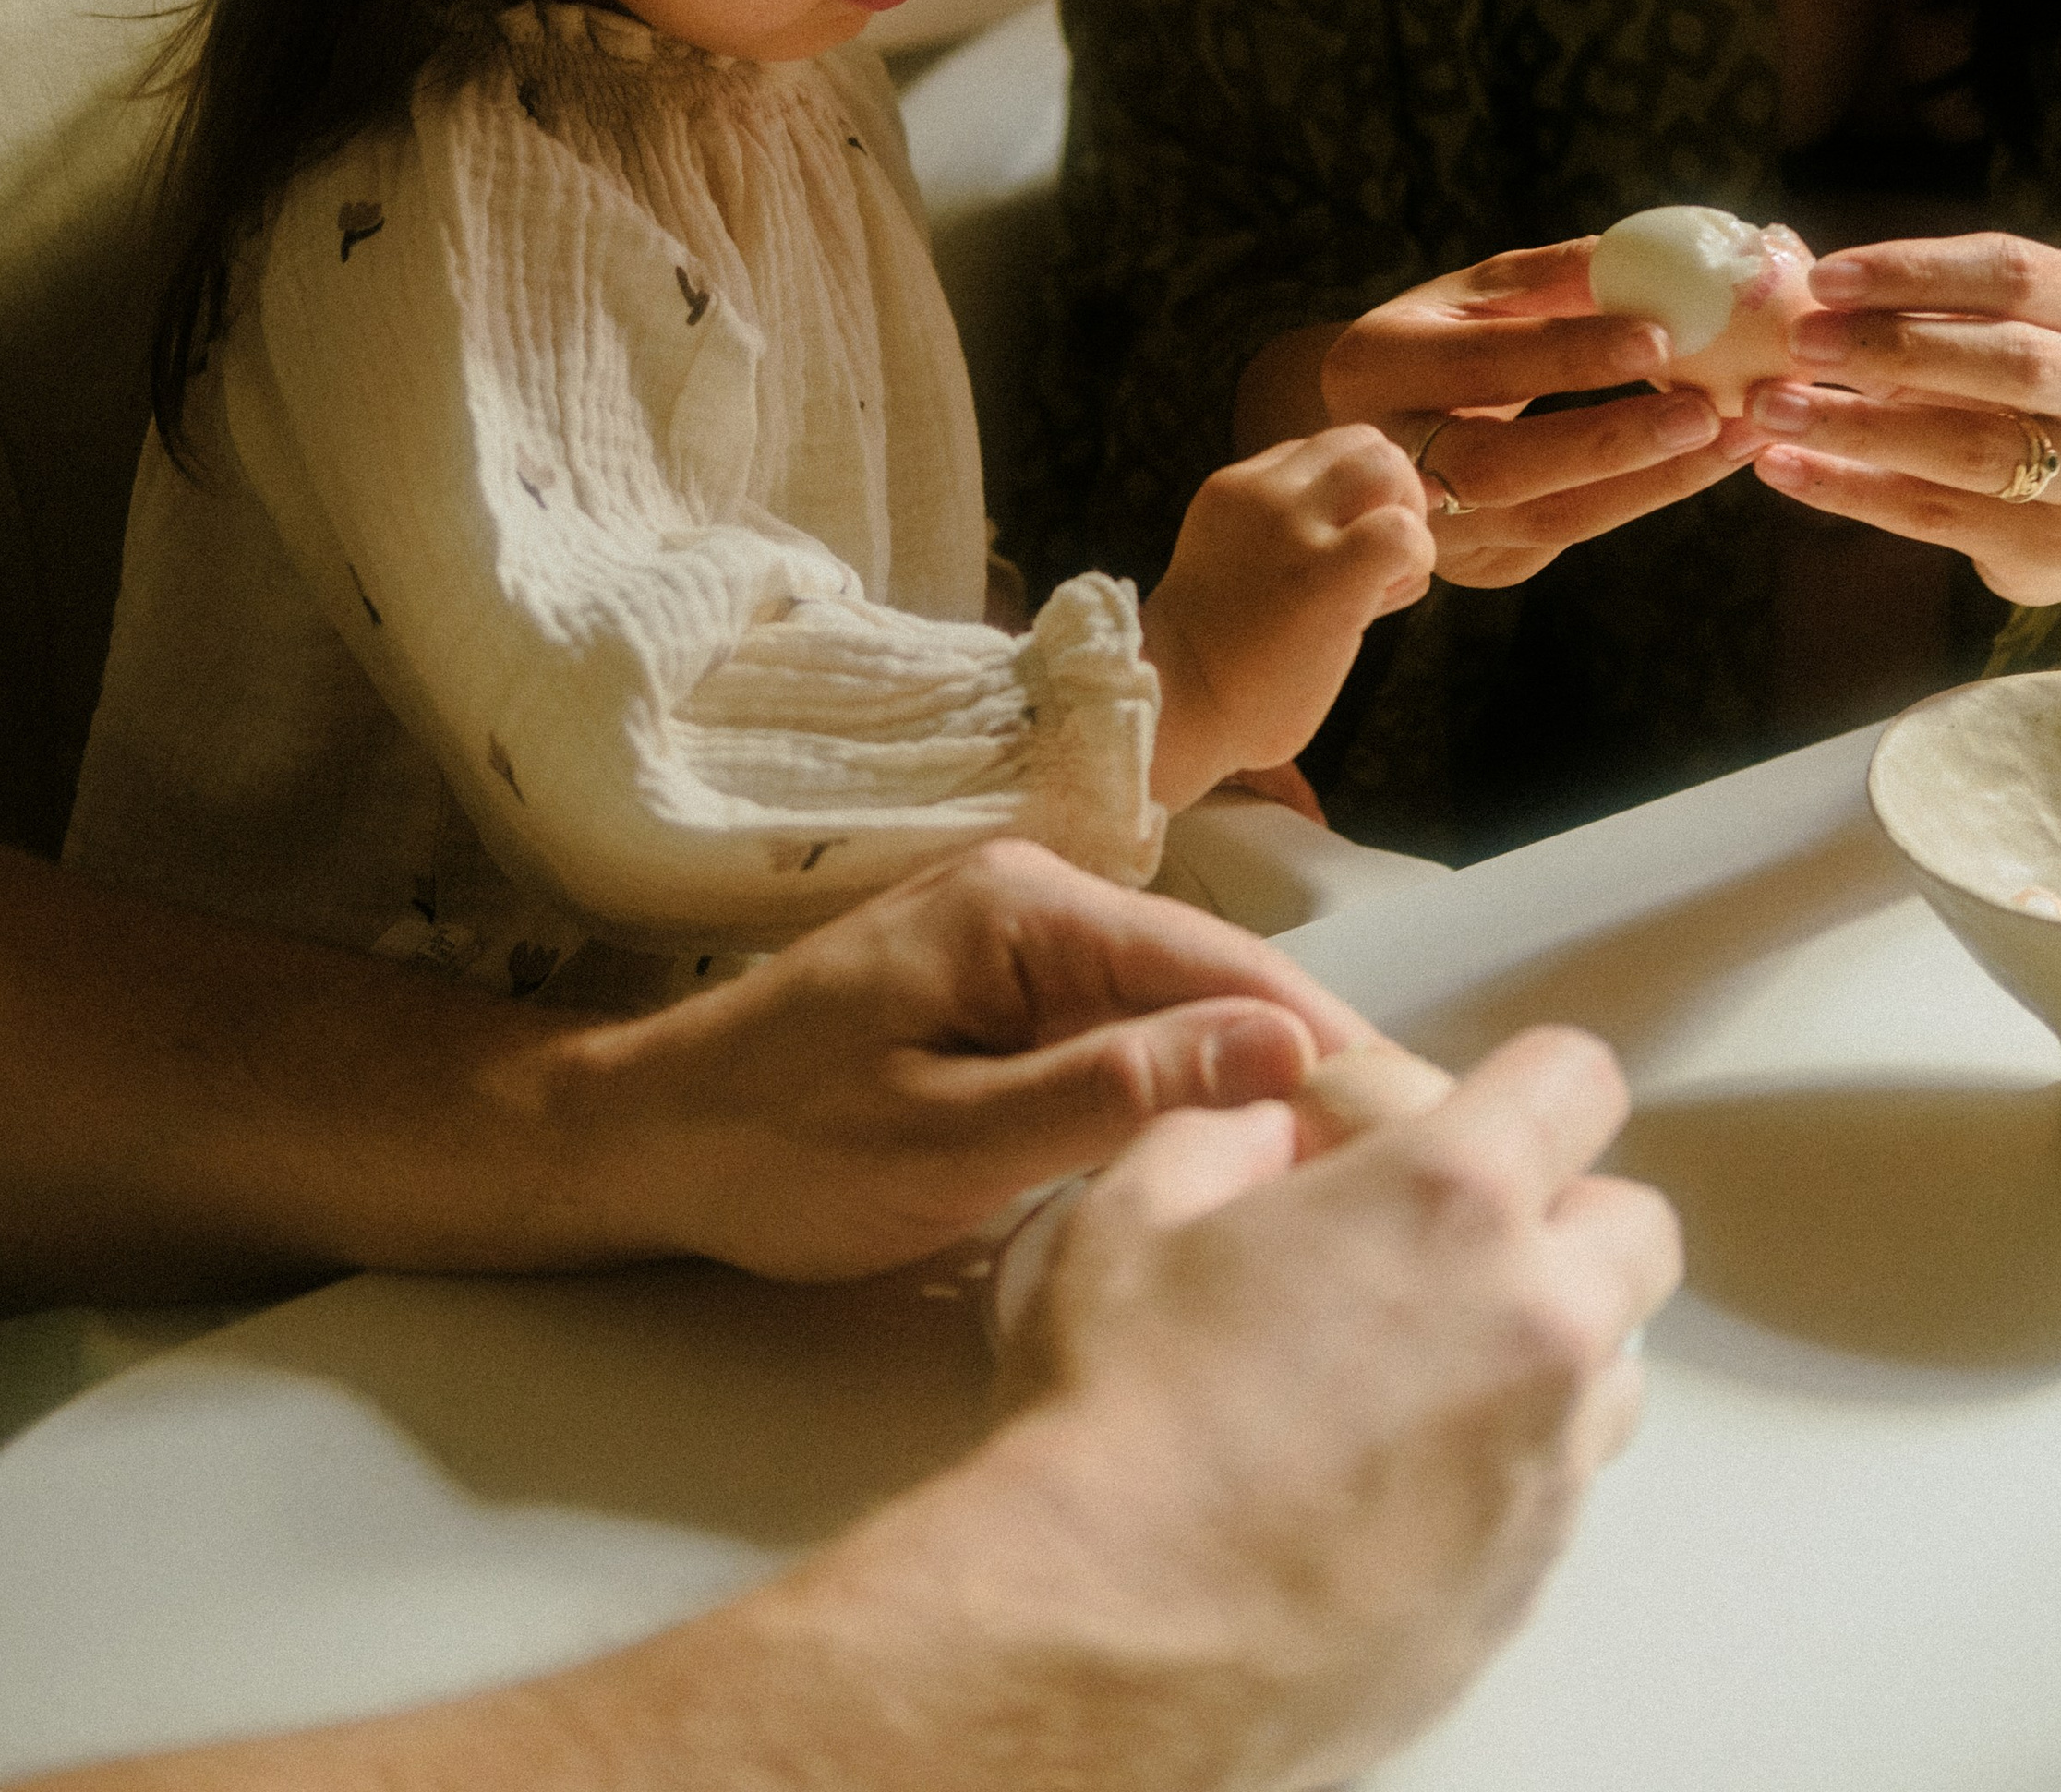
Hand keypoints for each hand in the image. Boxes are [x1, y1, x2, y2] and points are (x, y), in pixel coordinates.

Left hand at [588, 836, 1370, 1279]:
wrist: (643, 1142)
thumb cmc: (777, 1149)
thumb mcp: (952, 1142)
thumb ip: (1115, 1093)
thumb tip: (1278, 1049)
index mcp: (1024, 906)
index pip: (1217, 961)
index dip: (1321, 1038)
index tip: (1417, 1117)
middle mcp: (1033, 893)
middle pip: (1208, 975)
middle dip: (1302, 1059)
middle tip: (1402, 1163)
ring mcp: (1017, 937)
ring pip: (1174, 1004)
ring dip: (1250, 1077)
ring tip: (1345, 1167)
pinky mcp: (1002, 987)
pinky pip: (1122, 1026)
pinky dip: (1183, 1084)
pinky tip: (1236, 1151)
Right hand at [993, 1026, 1681, 1783]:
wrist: (1103, 1644)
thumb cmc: (1113, 1429)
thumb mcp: (1131, 1209)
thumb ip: (1226, 1138)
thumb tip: (1264, 1141)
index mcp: (1449, 1200)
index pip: (1574, 1083)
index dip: (1520, 1086)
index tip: (1470, 1111)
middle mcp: (1533, 1326)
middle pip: (1632, 1228)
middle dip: (1554, 1215)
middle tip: (1439, 1239)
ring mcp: (1545, 1467)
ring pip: (1613, 1365)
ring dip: (1542, 1342)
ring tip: (1410, 1363)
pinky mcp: (1524, 1584)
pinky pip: (1559, 1487)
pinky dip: (1503, 1458)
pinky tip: (1387, 1470)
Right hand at [1140, 425, 1434, 805]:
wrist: (1176, 705)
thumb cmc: (1216, 657)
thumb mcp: (1235, 559)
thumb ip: (1289, 530)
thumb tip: (1380, 522)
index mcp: (1237, 487)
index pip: (1327, 451)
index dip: (1355, 497)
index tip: (1342, 551)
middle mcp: (1262, 494)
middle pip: (1366, 443)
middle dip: (1394, 494)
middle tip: (1381, 558)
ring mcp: (1292, 530)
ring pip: (1388, 469)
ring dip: (1407, 522)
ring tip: (1385, 579)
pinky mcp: (1327, 577)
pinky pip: (1403, 534)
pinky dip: (1415, 561)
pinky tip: (1387, 600)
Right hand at [1314, 238, 1752, 589]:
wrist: (1367, 427)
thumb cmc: (1435, 339)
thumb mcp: (1469, 292)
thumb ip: (1550, 277)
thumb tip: (1652, 254)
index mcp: (1379, 363)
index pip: (1483, 362)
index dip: (1571, 353)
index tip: (1661, 335)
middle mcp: (1390, 456)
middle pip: (1504, 466)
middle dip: (1612, 443)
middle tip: (1709, 413)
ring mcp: (1430, 526)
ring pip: (1548, 522)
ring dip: (1653, 483)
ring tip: (1739, 439)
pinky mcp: (1479, 566)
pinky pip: (1566, 537)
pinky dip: (1639, 498)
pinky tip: (1702, 462)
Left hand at [1745, 233, 2060, 606]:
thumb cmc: (2018, 385)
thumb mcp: (1996, 328)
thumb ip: (1920, 306)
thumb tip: (1791, 277)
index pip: (2011, 274)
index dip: (1915, 272)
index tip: (1823, 278)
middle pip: (2010, 361)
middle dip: (1893, 347)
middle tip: (1797, 340)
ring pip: (1972, 448)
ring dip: (1857, 428)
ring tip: (1769, 410)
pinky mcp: (2053, 545)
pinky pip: (1934, 513)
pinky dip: (1847, 491)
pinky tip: (1780, 468)